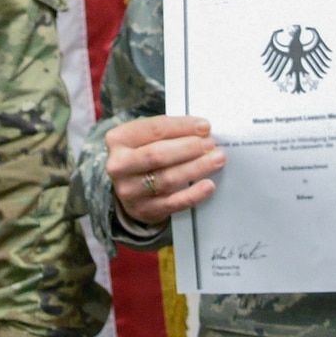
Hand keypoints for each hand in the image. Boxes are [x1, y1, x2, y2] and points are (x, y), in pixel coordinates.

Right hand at [106, 115, 223, 226]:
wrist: (130, 189)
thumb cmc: (143, 155)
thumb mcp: (146, 138)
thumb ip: (169, 132)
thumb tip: (202, 130)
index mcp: (119, 139)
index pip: (154, 129)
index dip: (182, 127)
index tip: (205, 126)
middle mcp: (119, 165)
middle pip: (158, 154)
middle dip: (189, 148)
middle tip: (210, 144)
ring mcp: (130, 190)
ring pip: (168, 178)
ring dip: (196, 168)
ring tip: (216, 159)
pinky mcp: (144, 210)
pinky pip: (173, 203)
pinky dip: (193, 194)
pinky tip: (208, 185)